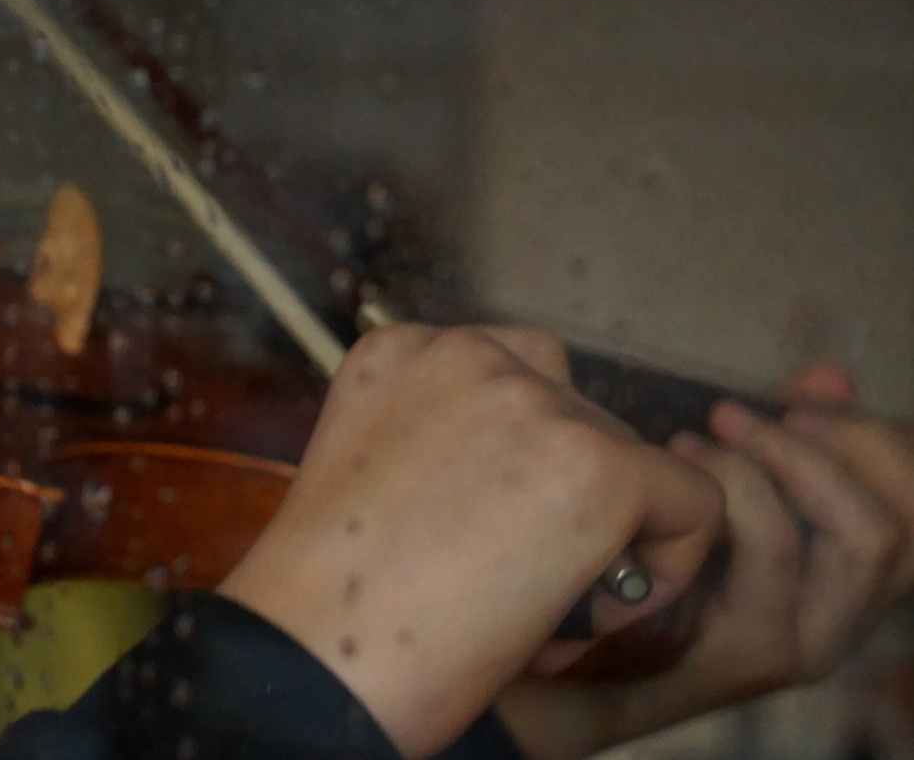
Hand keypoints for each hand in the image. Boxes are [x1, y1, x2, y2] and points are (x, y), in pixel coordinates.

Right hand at [217, 324, 724, 759]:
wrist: (314, 655)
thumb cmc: (332, 600)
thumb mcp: (374, 480)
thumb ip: (441, 446)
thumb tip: (530, 484)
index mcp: (401, 353)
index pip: (513, 380)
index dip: (519, 468)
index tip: (479, 541)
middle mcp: (468, 353)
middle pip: (580, 418)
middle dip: (568, 506)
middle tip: (516, 591)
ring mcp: (534, 402)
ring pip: (634, 463)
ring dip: (611, 539)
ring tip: (546, 615)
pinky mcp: (598, 464)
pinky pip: (693, 505)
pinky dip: (665, 571)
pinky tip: (592, 618)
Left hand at [497, 363, 913, 759]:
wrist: (584, 654)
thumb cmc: (655, 552)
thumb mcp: (727, 485)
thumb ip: (785, 434)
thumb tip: (831, 375)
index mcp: (852, 566)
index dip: (875, 437)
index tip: (800, 399)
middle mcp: (852, 609)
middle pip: (904, 518)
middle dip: (830, 446)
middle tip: (737, 414)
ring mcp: (815, 635)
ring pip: (862, 533)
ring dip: (786, 465)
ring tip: (699, 442)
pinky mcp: (763, 652)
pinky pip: (781, 551)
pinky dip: (740, 494)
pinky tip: (676, 471)